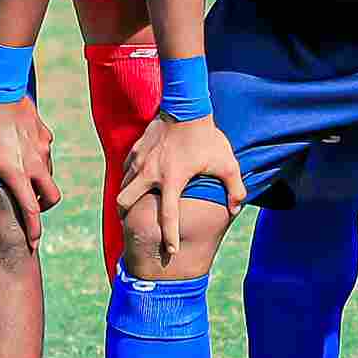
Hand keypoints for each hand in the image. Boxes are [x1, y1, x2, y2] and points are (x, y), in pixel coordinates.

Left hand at [0, 96, 60, 244]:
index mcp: (17, 174)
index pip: (31, 210)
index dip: (33, 229)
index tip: (33, 243)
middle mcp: (35, 163)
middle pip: (52, 195)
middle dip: (44, 206)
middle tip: (32, 207)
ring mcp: (42, 147)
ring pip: (50, 172)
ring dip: (40, 181)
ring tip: (23, 178)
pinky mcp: (43, 132)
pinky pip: (46, 150)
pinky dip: (39, 157)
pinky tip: (24, 150)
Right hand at [116, 115, 244, 266]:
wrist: (187, 105)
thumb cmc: (208, 136)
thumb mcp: (227, 163)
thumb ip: (235, 188)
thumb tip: (236, 209)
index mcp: (173, 179)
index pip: (168, 215)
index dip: (169, 236)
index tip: (169, 252)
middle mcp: (151, 172)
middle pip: (124, 202)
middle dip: (127, 216)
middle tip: (135, 223)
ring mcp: (140, 160)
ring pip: (122, 186)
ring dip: (127, 197)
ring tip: (135, 205)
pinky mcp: (135, 149)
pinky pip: (125, 170)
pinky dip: (128, 179)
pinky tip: (138, 181)